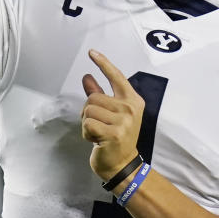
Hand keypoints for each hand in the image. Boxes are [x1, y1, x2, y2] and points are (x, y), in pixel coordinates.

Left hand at [81, 50, 144, 180]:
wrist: (122, 165)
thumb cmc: (115, 137)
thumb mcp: (110, 113)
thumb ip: (100, 94)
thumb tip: (87, 77)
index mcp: (133, 100)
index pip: (116, 76)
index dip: (103, 63)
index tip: (91, 52)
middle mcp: (130, 108)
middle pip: (93, 97)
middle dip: (88, 111)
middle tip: (98, 125)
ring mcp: (124, 121)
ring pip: (89, 110)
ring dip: (87, 123)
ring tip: (98, 133)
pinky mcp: (114, 133)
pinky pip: (87, 123)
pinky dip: (86, 132)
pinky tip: (96, 140)